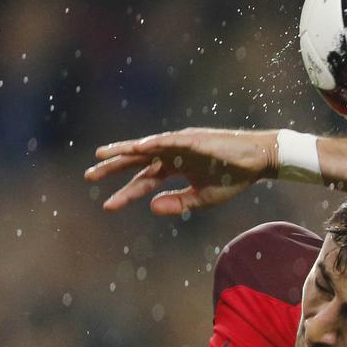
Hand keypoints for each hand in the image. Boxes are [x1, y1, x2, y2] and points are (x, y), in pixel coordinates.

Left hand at [87, 128, 279, 214]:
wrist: (258, 161)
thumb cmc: (233, 178)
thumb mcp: (204, 198)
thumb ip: (178, 203)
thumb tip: (151, 207)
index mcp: (176, 168)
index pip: (145, 179)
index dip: (127, 193)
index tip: (108, 206)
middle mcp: (173, 153)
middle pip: (137, 160)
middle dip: (113, 167)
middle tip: (89, 176)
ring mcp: (181, 144)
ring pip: (147, 146)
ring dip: (125, 150)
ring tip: (102, 155)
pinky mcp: (193, 138)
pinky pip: (168, 141)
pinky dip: (152, 143)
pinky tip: (137, 148)